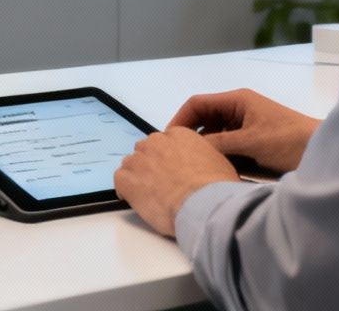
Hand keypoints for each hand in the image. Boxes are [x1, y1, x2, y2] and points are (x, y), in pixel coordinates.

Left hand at [113, 128, 240, 237]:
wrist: (204, 204)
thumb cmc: (216, 188)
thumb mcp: (219, 163)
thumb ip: (204, 157)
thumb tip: (204, 167)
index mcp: (180, 135)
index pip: (165, 141)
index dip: (167, 158)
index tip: (172, 170)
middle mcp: (157, 142)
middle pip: (146, 150)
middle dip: (151, 166)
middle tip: (161, 184)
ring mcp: (140, 159)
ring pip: (131, 164)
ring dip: (138, 177)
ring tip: (150, 195)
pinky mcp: (127, 178)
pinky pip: (119, 180)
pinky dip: (125, 190)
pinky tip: (135, 200)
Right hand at [170, 88, 319, 174]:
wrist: (324, 153)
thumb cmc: (289, 141)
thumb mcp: (250, 142)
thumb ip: (219, 143)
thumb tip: (190, 149)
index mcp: (237, 101)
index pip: (197, 104)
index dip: (180, 119)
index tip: (169, 140)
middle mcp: (239, 110)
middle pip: (205, 120)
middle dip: (191, 136)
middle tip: (178, 156)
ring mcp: (247, 126)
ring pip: (216, 135)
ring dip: (206, 148)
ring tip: (193, 166)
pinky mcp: (254, 142)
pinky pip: (229, 146)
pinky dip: (220, 156)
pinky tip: (215, 170)